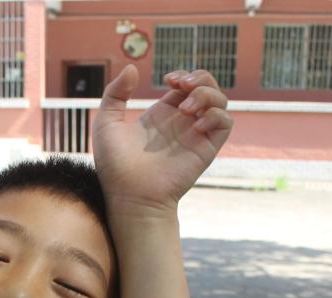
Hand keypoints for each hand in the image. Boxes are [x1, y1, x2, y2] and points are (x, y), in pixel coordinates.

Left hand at [92, 65, 232, 213]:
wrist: (130, 196)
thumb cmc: (114, 166)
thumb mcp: (106, 123)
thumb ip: (115, 93)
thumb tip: (133, 68)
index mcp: (162, 115)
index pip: (185, 85)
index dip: (183, 75)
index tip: (168, 80)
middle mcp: (182, 123)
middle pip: (207, 87)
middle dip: (200, 78)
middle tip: (182, 86)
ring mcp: (195, 135)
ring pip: (220, 102)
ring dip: (208, 95)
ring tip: (185, 108)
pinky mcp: (206, 149)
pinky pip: (225, 123)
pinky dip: (215, 116)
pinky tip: (194, 125)